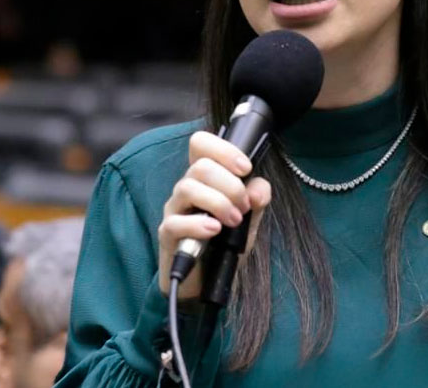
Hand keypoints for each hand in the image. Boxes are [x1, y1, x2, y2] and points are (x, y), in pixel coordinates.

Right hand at [158, 131, 271, 298]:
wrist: (209, 284)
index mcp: (205, 179)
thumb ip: (257, 201)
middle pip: (200, 166)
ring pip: (187, 187)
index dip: (223, 149)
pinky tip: (214, 230)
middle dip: (230, 184)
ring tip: (233, 221)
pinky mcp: (168, 236)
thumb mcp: (250, 222)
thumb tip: (259, 188)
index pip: (201, 144)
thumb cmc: (224, 246)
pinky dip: (198, 224)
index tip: (245, 168)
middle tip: (244, 207)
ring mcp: (174, 211)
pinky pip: (175, 222)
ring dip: (218, 202)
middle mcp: (186, 189)